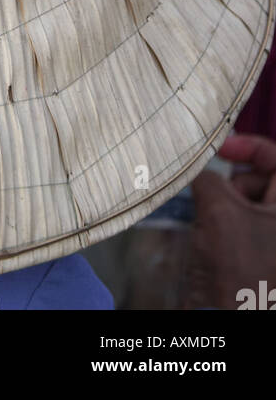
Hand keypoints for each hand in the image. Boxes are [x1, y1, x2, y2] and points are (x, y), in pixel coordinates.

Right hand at [188, 134, 275, 308]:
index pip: (274, 157)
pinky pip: (240, 225)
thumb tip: (196, 164)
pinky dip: (224, 226)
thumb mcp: (219, 211)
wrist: (236, 318)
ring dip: (224, 208)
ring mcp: (272, 238)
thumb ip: (207, 178)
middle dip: (231, 185)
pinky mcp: (261, 254)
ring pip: (245, 203)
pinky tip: (215, 244)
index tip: (219, 149)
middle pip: (258, 180)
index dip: (247, 146)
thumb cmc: (240, 267)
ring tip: (214, 230)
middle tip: (214, 201)